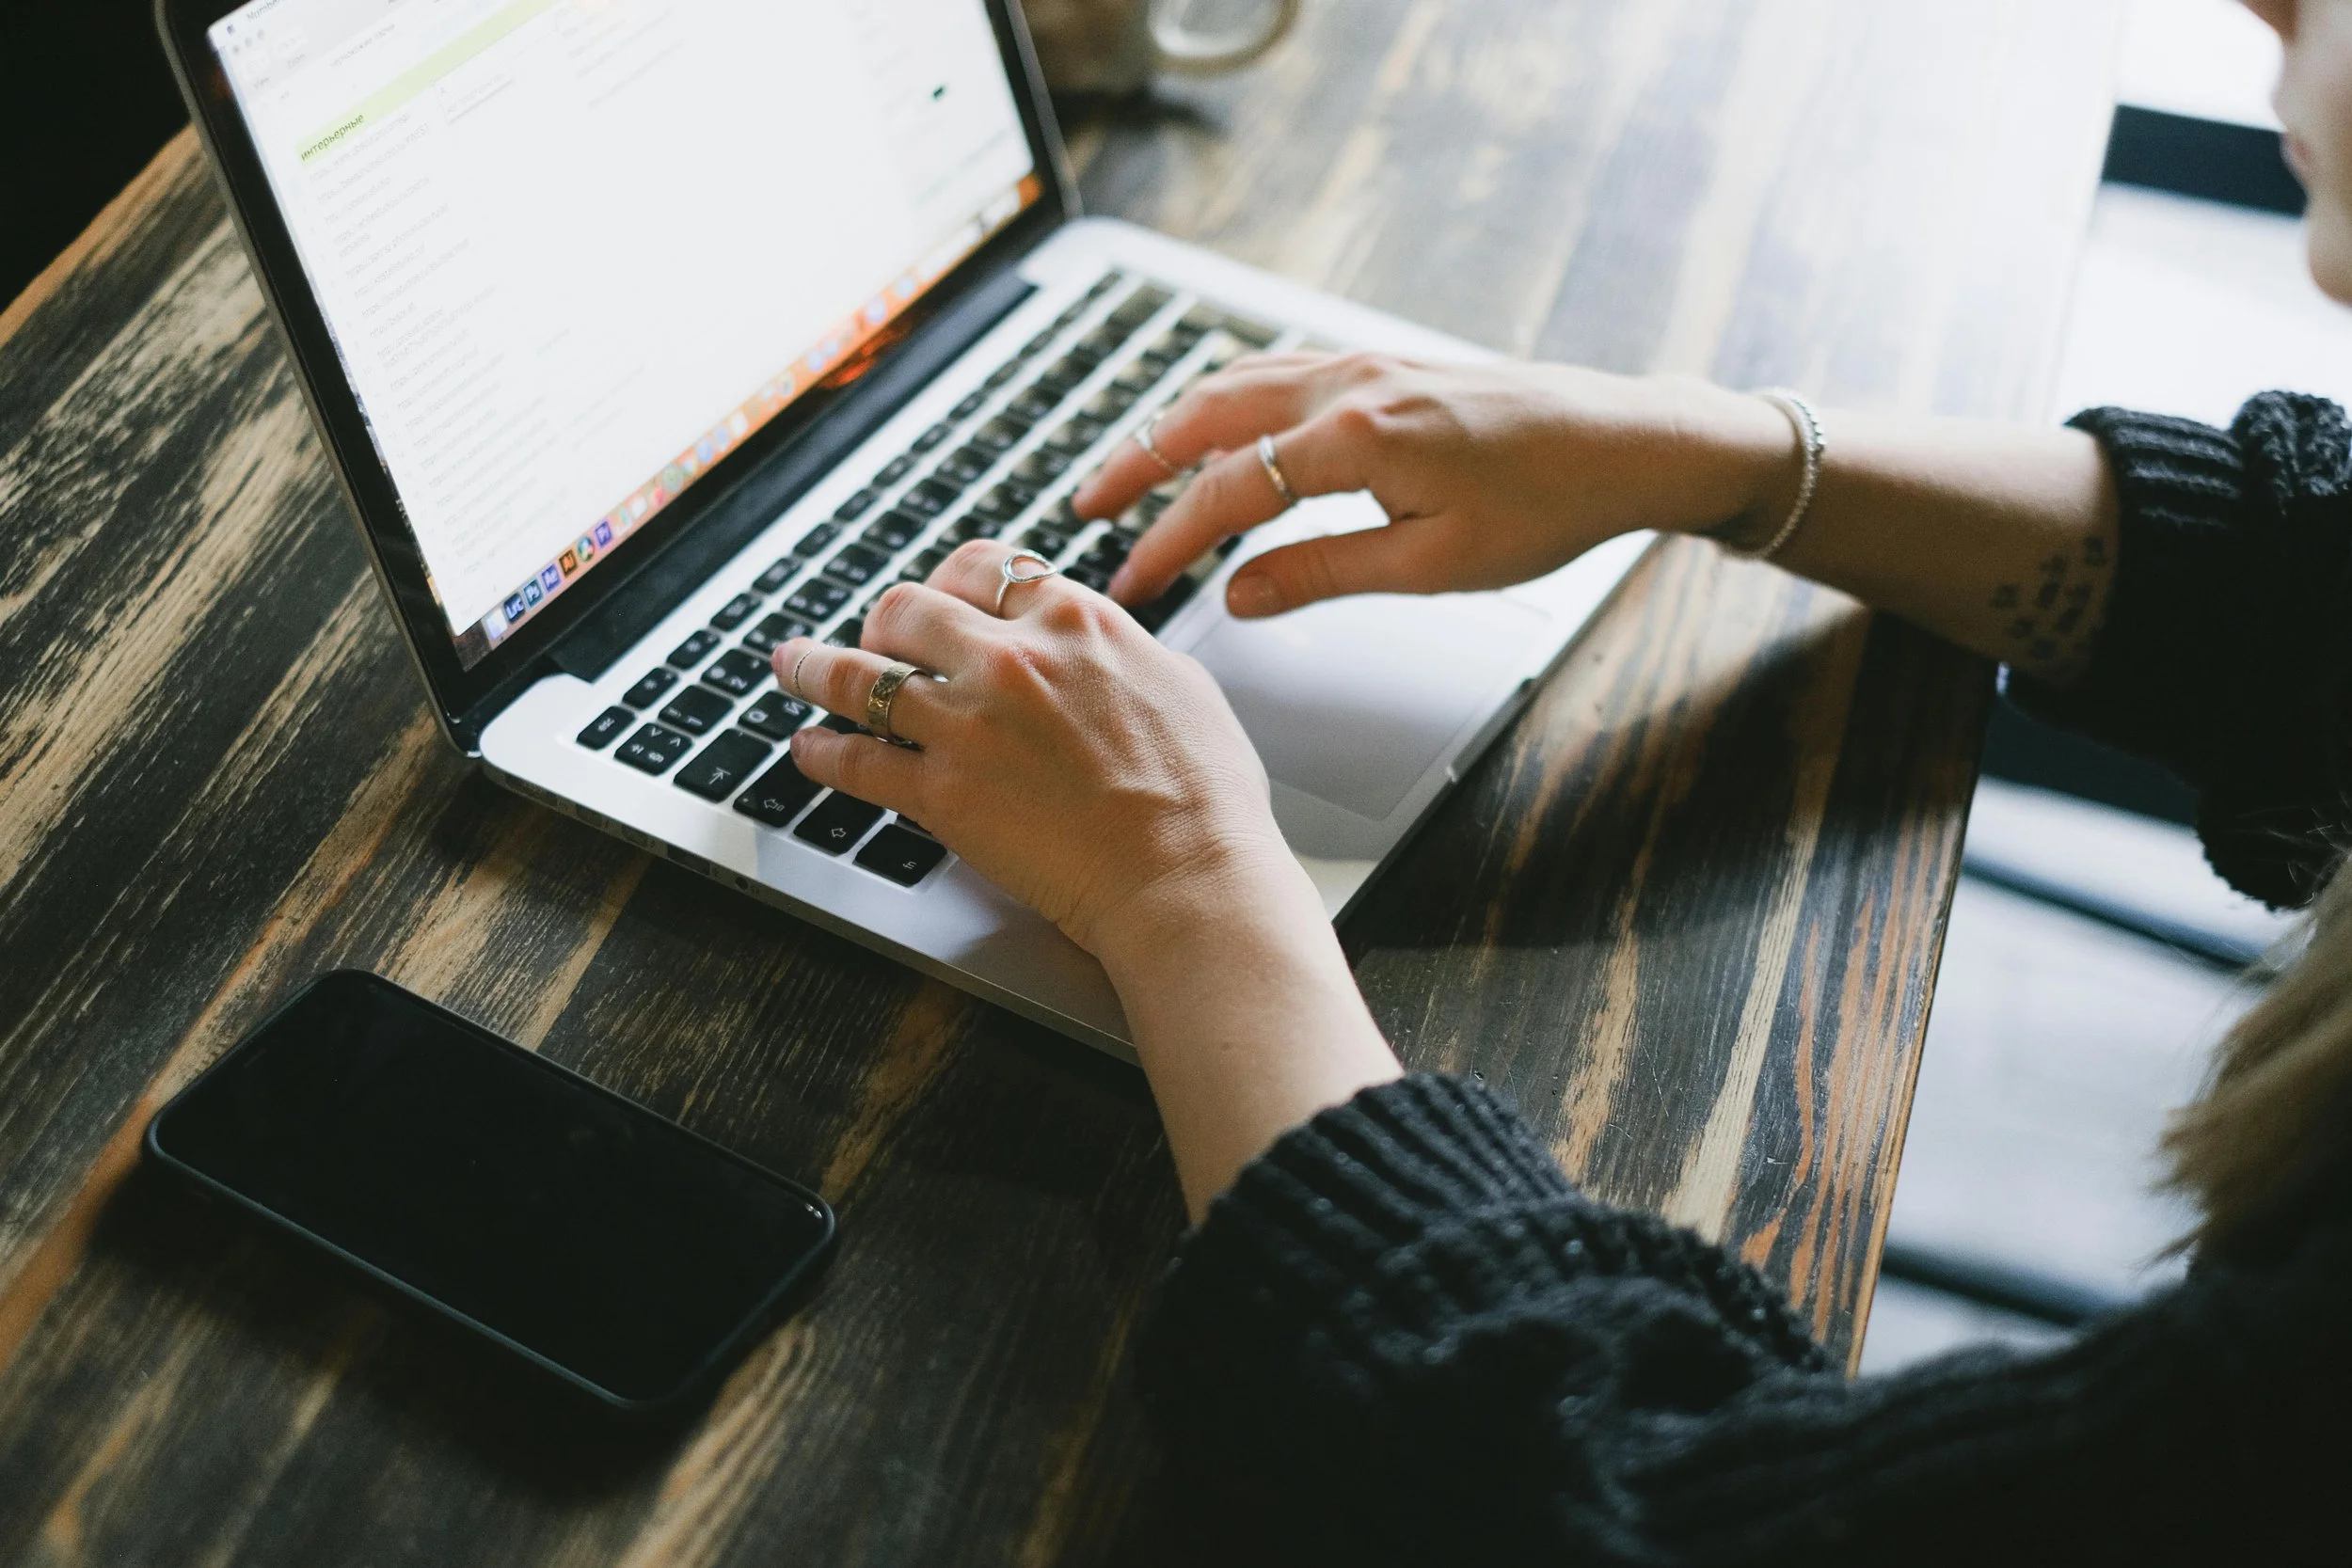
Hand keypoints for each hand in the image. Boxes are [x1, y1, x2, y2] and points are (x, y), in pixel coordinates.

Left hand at [769, 542, 1299, 962]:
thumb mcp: (1179, 685)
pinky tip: (808, 750)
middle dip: (881, 620)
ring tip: (791, 667)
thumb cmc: (1204, 797)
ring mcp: (968, 724)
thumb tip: (1102, 642)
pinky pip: (854, 762)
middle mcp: (1012, 658)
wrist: (1187, 875)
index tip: (937, 598)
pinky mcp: (941, 793)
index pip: (984, 568)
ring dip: (814, 668)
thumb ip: (1121, 650)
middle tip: (872, 637)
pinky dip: (821, 754)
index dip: (947, 581)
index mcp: (1074, 621)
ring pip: (858, 675)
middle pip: (907, 608)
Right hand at [1074, 354, 1799, 616]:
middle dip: (1136, 462)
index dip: (1167, 541)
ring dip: (1171, 424)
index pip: (1226, 492)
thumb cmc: (1548, 506)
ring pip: (1236, 383)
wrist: (1626, 443)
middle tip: (1085, 508)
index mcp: (1357, 440)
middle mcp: (1350, 386)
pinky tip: (1210, 423)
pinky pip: (1277, 370)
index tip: (1132, 581)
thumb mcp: (1432, 566)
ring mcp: (1364, 364)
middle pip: (1206, 416)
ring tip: (1127, 466)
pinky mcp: (1383, 363)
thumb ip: (1322, 573)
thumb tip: (1239, 595)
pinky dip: (1224, 398)